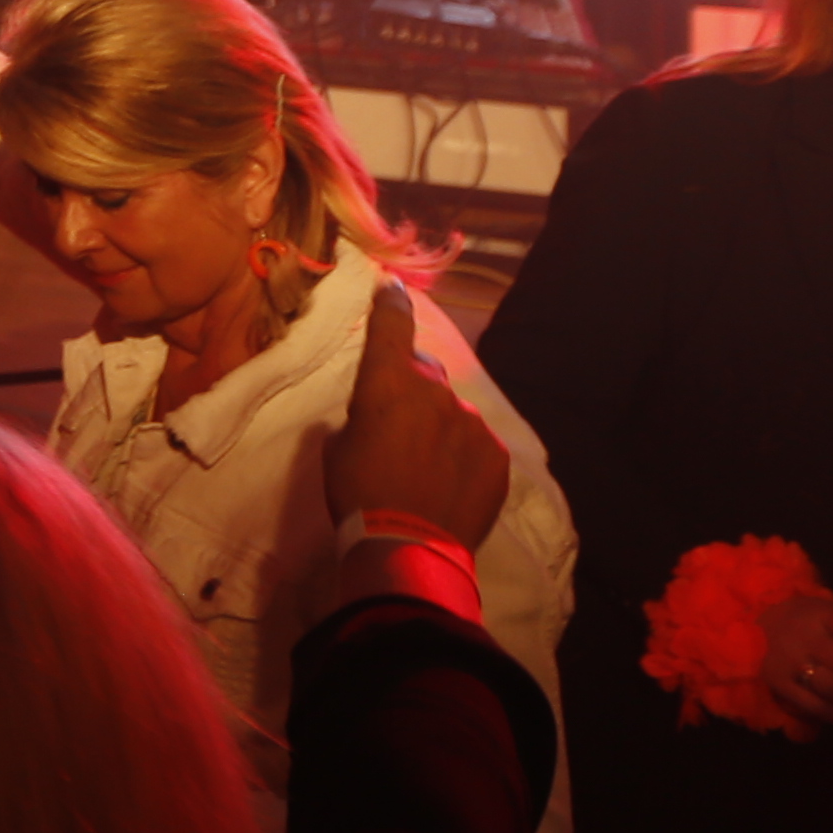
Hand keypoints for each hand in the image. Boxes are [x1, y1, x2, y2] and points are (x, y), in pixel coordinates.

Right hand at [319, 288, 511, 543]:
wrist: (407, 547)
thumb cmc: (357, 493)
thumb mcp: (336, 448)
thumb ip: (359, 418)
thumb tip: (372, 418)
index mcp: (388, 381)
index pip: (391, 323)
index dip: (390, 301)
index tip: (392, 285)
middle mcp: (435, 390)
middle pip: (424, 372)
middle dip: (412, 388)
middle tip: (398, 426)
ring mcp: (472, 421)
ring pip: (453, 411)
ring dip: (439, 427)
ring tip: (426, 468)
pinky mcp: (496, 454)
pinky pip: (476, 444)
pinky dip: (462, 456)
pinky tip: (449, 485)